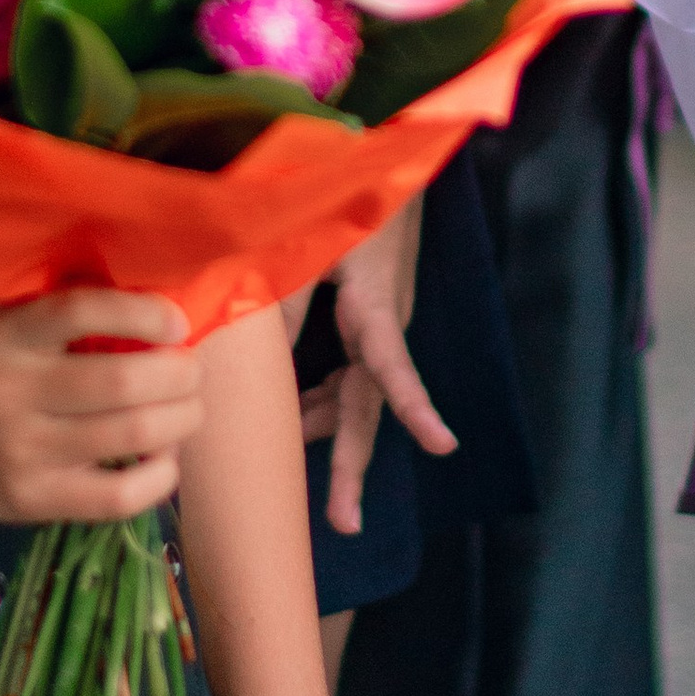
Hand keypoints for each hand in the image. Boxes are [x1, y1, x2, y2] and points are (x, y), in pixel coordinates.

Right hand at [0, 291, 205, 520]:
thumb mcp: (0, 320)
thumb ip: (62, 312)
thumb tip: (157, 306)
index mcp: (4, 337)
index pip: (82, 311)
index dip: (144, 313)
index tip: (176, 322)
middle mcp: (10, 394)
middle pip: (122, 382)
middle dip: (180, 373)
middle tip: (190, 369)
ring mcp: (20, 454)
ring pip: (130, 436)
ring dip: (181, 419)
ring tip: (187, 408)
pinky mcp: (31, 501)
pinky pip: (118, 497)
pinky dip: (160, 477)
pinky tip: (164, 457)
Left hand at [295, 199, 451, 537]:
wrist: (383, 172)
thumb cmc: (349, 204)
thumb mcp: (310, 247)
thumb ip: (282, 300)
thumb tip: (250, 355)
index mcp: (375, 312)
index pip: (395, 368)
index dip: (415, 408)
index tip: (444, 445)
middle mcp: (381, 332)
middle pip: (368, 409)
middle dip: (352, 467)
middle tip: (345, 523)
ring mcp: (375, 335)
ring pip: (352, 400)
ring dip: (325, 435)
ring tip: (296, 476)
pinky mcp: (365, 331)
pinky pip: (345, 379)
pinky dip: (318, 400)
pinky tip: (292, 416)